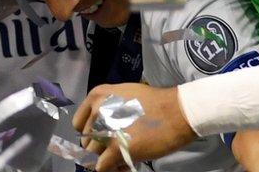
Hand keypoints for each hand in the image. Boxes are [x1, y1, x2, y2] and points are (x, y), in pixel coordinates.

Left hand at [74, 83, 197, 170]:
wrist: (179, 111)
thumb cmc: (157, 104)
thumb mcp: (125, 95)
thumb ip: (108, 109)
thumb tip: (101, 128)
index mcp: (97, 96)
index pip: (79, 124)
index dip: (90, 136)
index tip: (101, 141)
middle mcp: (97, 111)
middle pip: (87, 141)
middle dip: (100, 150)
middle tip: (117, 153)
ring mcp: (106, 130)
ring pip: (93, 155)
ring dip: (106, 161)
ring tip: (122, 161)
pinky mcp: (117, 148)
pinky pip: (102, 166)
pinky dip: (111, 169)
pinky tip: (125, 166)